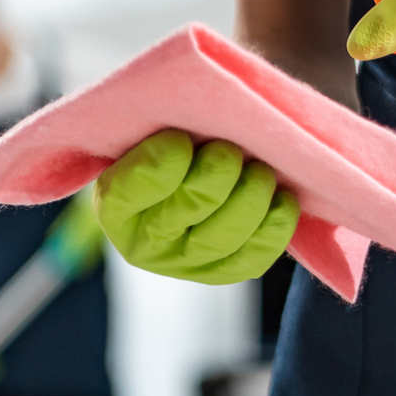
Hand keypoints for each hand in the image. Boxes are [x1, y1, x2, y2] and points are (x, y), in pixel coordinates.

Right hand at [93, 130, 298, 284]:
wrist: (192, 174)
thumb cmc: (167, 143)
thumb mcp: (149, 131)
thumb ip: (159, 126)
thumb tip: (195, 123)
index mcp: (114, 206)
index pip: (129, 191)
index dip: (160, 164)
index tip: (181, 139)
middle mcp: (145, 245)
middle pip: (186, 211)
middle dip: (214, 177)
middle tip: (230, 150)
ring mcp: (185, 265)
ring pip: (223, 238)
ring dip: (249, 199)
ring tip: (260, 171)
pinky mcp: (223, 272)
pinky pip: (253, 258)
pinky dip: (274, 227)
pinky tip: (281, 198)